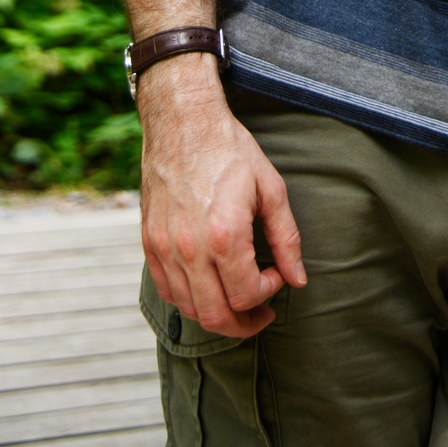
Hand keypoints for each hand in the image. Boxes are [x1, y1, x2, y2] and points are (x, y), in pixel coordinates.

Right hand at [138, 52, 305, 337]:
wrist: (182, 122)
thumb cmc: (229, 150)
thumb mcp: (270, 188)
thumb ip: (286, 238)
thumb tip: (298, 279)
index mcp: (225, 234)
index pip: (246, 295)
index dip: (268, 294)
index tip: (276, 274)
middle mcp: (190, 248)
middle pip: (215, 315)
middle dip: (244, 324)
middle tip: (261, 317)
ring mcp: (164, 248)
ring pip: (189, 308)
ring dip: (216, 315)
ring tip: (237, 304)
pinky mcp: (148, 243)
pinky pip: (166, 290)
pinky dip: (189, 299)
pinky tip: (208, 288)